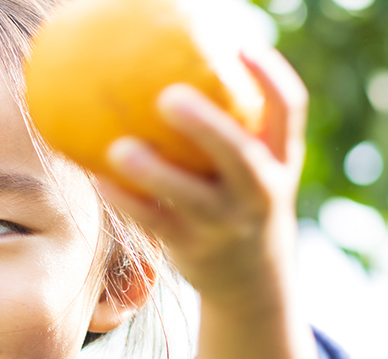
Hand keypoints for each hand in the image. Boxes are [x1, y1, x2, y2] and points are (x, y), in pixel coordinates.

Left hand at [93, 47, 306, 313]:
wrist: (253, 283)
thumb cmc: (241, 202)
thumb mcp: (254, 168)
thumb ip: (232, 130)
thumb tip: (178, 72)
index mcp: (282, 161)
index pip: (289, 110)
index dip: (271, 77)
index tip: (242, 46)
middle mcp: (259, 193)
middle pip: (239, 155)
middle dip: (206, 126)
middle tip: (167, 97)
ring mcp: (227, 224)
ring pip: (190, 197)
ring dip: (154, 173)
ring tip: (118, 147)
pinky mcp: (194, 248)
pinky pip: (155, 222)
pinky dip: (126, 200)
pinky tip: (97, 177)